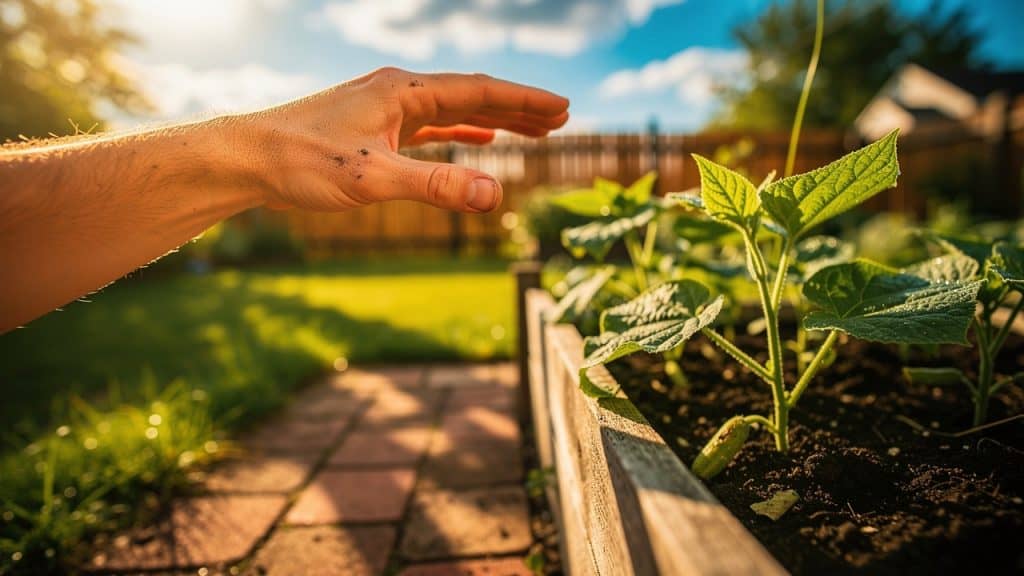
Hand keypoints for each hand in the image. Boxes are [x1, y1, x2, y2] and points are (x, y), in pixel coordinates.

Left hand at [248, 67, 569, 212]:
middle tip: (561, 119)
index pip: (479, 91)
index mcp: (404, 92)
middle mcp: (398, 92)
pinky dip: (461, 132)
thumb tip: (494, 195)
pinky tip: (477, 139)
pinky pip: (431, 127)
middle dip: (519, 108)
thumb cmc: (302, 162)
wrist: (246, 158)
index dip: (524, 102)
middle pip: (473, 95)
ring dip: (494, 119)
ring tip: (533, 130)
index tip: (562, 108)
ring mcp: (385, 108)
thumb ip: (435, 188)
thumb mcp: (372, 179)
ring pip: (453, 111)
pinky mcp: (373, 128)